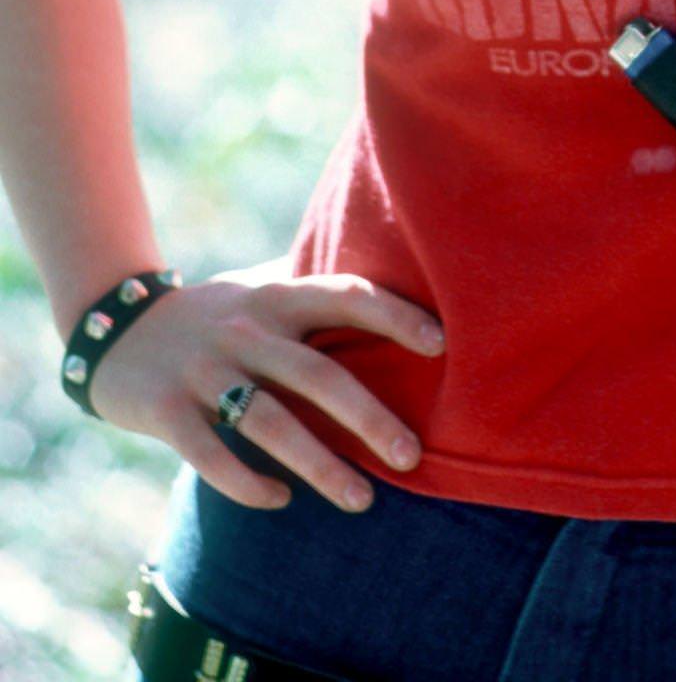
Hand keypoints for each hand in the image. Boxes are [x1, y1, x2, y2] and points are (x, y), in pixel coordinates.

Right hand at [86, 261, 445, 513]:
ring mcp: (203, 370)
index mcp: (277, 296)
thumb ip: (314, 296)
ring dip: (319, 466)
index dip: (394, 316)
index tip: (442, 343)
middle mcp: (244, 329)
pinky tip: (280, 499)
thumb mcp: (262, 292)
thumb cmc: (215, 315)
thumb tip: (397, 292)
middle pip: (316, 374)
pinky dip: (248, 483)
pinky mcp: (165, 410)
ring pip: (269, 423)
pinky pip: (211, 455)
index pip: (346, 295)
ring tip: (362, 500)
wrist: (117, 329)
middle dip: (368, 418)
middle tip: (412, 456)